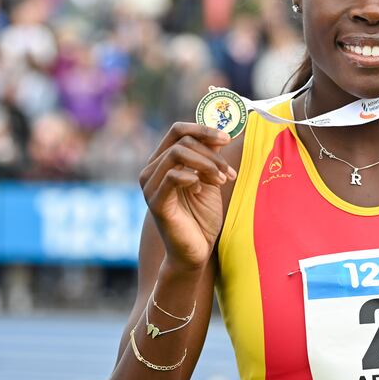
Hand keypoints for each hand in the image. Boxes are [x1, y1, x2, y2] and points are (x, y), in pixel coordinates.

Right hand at [140, 122, 236, 270]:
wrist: (197, 250)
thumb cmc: (202, 216)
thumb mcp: (211, 179)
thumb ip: (211, 157)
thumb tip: (222, 133)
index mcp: (162, 162)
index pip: (178, 130)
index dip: (203, 129)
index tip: (228, 138)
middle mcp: (151, 170)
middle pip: (182, 140)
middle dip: (212, 153)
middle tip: (228, 173)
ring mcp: (150, 186)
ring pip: (178, 154)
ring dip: (207, 164)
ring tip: (221, 181)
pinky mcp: (156, 202)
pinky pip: (172, 176)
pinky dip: (194, 177)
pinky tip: (202, 189)